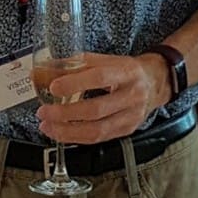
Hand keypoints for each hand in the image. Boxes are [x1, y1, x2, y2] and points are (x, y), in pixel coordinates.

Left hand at [35, 52, 167, 144]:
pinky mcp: (127, 130)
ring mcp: (131, 116)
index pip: (100, 78)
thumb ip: (75, 64)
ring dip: (67, 131)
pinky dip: (77, 137)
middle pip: (96, 109)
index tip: (53, 87)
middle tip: (44, 112)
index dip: (75, 84)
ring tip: (47, 126)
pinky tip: (61, 133)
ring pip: (97, 130)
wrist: (154, 82)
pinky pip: (99, 138)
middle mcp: (132, 95)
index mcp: (126, 72)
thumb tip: (42, 71)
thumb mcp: (105, 60)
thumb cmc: (125, 70)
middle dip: (65, 114)